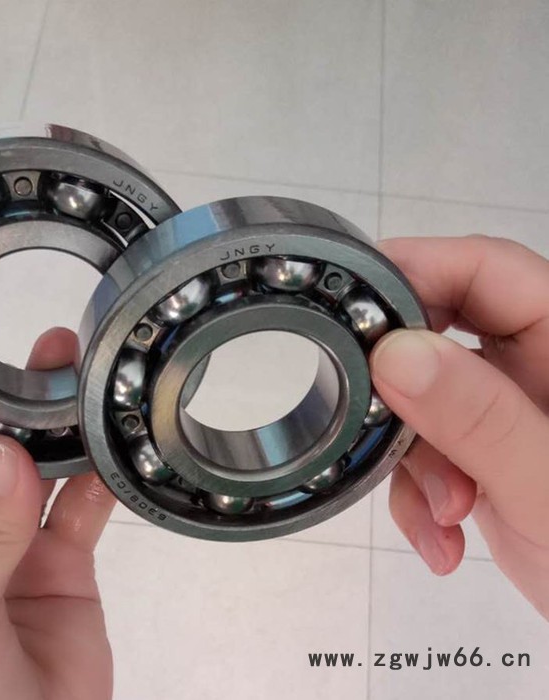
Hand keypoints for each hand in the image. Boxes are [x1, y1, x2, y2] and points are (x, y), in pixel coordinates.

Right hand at [370, 235, 548, 618]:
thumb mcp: (544, 488)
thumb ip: (477, 419)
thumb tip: (394, 354)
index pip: (486, 269)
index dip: (416, 273)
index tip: (351, 312)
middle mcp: (533, 367)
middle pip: (439, 329)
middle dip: (401, 388)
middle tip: (381, 424)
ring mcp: (503, 410)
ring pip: (420, 396)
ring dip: (412, 457)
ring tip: (439, 510)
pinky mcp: (479, 451)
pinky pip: (422, 445)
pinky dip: (415, 491)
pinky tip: (438, 534)